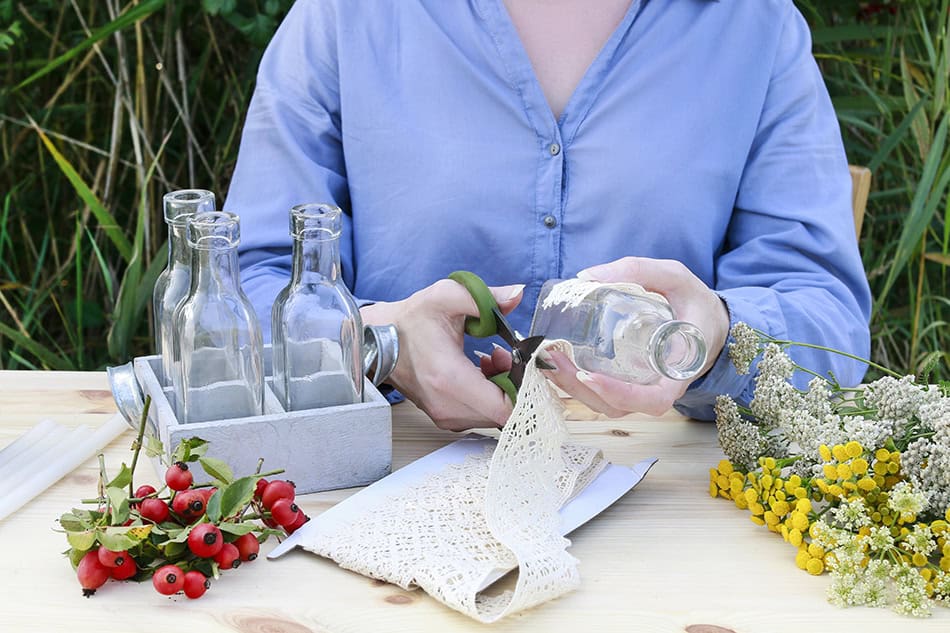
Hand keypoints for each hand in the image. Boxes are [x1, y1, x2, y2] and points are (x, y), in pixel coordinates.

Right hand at [360, 279, 524, 430]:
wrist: (379, 340)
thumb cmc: (411, 320)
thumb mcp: (446, 296)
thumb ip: (484, 296)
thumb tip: (517, 294)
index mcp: (449, 378)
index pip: (505, 408)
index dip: (524, 388)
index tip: (524, 363)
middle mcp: (447, 406)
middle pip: (503, 413)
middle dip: (513, 384)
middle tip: (506, 355)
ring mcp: (444, 416)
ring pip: (493, 416)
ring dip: (501, 390)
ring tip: (491, 359)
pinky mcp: (444, 418)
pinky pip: (479, 416)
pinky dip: (488, 397)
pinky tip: (481, 371)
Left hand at [543, 257, 728, 416]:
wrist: (709, 323)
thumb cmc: (695, 302)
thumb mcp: (675, 277)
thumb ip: (638, 270)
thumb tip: (585, 277)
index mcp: (679, 371)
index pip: (653, 400)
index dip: (621, 395)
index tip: (590, 376)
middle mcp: (659, 389)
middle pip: (617, 406)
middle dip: (580, 389)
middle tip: (552, 359)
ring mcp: (641, 391)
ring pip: (604, 405)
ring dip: (571, 388)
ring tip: (546, 360)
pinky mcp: (627, 385)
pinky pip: (599, 395)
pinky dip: (573, 384)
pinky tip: (552, 364)